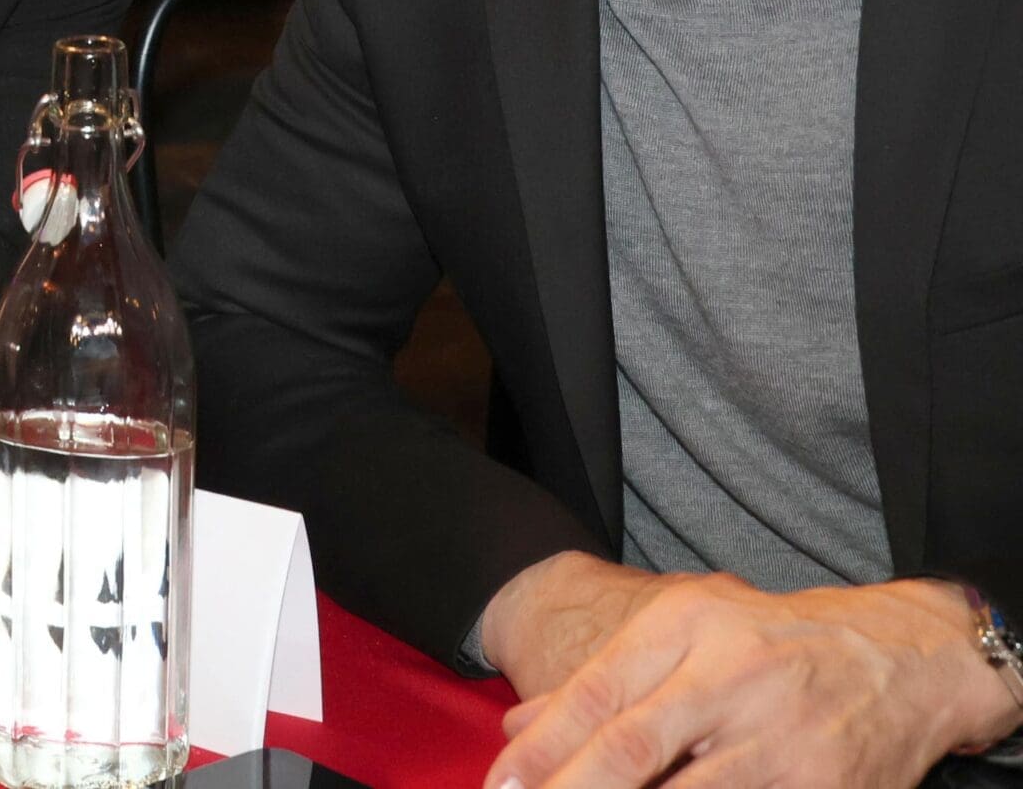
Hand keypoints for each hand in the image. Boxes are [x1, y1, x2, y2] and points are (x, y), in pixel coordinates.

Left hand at [484, 572, 1017, 788]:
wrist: (901, 657)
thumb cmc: (768, 644)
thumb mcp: (681, 632)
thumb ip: (599, 680)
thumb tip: (518, 729)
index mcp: (685, 629)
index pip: (595, 695)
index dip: (542, 751)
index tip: (500, 786)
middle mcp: (729, 678)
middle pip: (632, 748)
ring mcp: (780, 739)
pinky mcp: (824, 788)